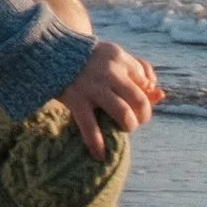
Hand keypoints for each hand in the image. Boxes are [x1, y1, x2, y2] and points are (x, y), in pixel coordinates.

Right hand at [61, 37, 161, 154]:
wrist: (47, 52)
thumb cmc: (86, 59)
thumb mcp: (112, 55)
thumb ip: (137, 68)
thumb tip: (159, 93)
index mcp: (119, 58)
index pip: (146, 81)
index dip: (146, 95)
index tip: (138, 103)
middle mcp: (110, 71)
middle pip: (140, 100)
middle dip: (142, 116)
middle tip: (135, 120)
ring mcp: (93, 86)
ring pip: (123, 114)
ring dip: (128, 126)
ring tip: (123, 130)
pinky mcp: (76, 99)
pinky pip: (91, 127)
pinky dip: (96, 144)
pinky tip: (99, 155)